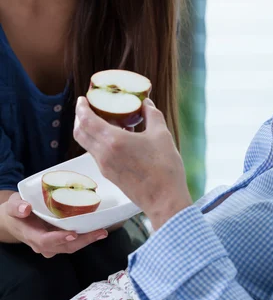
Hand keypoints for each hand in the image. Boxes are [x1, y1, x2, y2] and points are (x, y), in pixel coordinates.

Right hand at [4, 193, 108, 256]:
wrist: (14, 221)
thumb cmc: (15, 212)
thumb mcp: (11, 206)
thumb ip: (16, 207)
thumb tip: (25, 208)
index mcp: (31, 235)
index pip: (45, 241)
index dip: (59, 239)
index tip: (72, 234)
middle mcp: (43, 244)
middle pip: (64, 247)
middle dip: (83, 241)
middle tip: (99, 233)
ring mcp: (52, 245)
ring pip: (71, 247)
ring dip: (87, 241)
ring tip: (102, 232)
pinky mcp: (59, 241)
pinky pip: (73, 242)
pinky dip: (85, 237)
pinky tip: (97, 230)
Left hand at [74, 97, 192, 229]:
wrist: (164, 200)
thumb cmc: (164, 167)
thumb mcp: (161, 135)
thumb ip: (152, 114)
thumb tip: (145, 103)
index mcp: (113, 141)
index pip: (86, 120)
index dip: (81, 108)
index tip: (83, 99)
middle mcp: (103, 154)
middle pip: (80, 133)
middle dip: (80, 118)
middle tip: (89, 108)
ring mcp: (105, 166)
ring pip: (88, 144)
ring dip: (91, 130)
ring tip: (108, 121)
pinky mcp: (110, 175)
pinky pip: (98, 153)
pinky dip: (100, 142)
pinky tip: (119, 137)